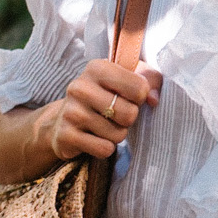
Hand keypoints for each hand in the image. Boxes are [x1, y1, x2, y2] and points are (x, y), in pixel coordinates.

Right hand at [46, 57, 160, 162]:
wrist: (64, 119)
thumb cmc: (104, 96)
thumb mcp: (127, 79)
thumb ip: (150, 79)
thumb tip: (154, 99)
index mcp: (97, 68)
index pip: (140, 87)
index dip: (141, 97)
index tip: (127, 97)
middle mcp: (81, 87)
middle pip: (130, 113)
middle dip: (129, 119)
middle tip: (116, 115)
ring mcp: (71, 112)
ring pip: (118, 134)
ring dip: (117, 135)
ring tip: (103, 126)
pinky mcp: (66, 135)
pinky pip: (104, 149)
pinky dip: (105, 148)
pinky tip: (93, 138)